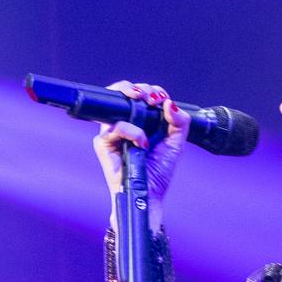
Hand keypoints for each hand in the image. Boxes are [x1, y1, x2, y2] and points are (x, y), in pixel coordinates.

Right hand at [92, 81, 190, 223]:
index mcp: (142, 121)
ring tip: (148, 107)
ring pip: (116, 104)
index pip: (142, 96)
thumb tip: (169, 103)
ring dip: (134, 100)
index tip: (161, 98)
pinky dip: (132, 132)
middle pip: (124, 92)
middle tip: (151, 97)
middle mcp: (125, 123)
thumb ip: (179, 121)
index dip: (151, 91)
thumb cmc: (159, 171)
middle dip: (140, 88)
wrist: (149, 193)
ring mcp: (112, 132)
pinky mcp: (103, 143)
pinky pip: (116, 127)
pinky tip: (142, 144)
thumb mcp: (176, 142)